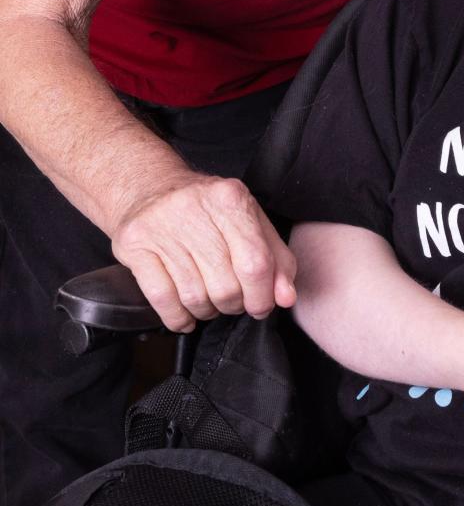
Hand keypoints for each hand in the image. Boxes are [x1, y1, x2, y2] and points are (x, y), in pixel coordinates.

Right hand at [110, 171, 296, 331]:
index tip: (261, 306)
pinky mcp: (134, 246)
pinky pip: (161, 299)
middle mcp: (194, 208)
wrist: (149, 188)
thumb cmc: (208, 210)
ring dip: (206, 311)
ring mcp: (160, 227)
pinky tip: (185, 315)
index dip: (263, 295)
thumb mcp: (250, 221)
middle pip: (225, 285)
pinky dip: (178, 318)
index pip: (256, 262)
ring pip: (194, 296)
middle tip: (233, 300)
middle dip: (234, 304)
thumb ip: (276, 259)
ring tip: (209, 303)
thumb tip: (286, 297)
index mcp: (230, 198)